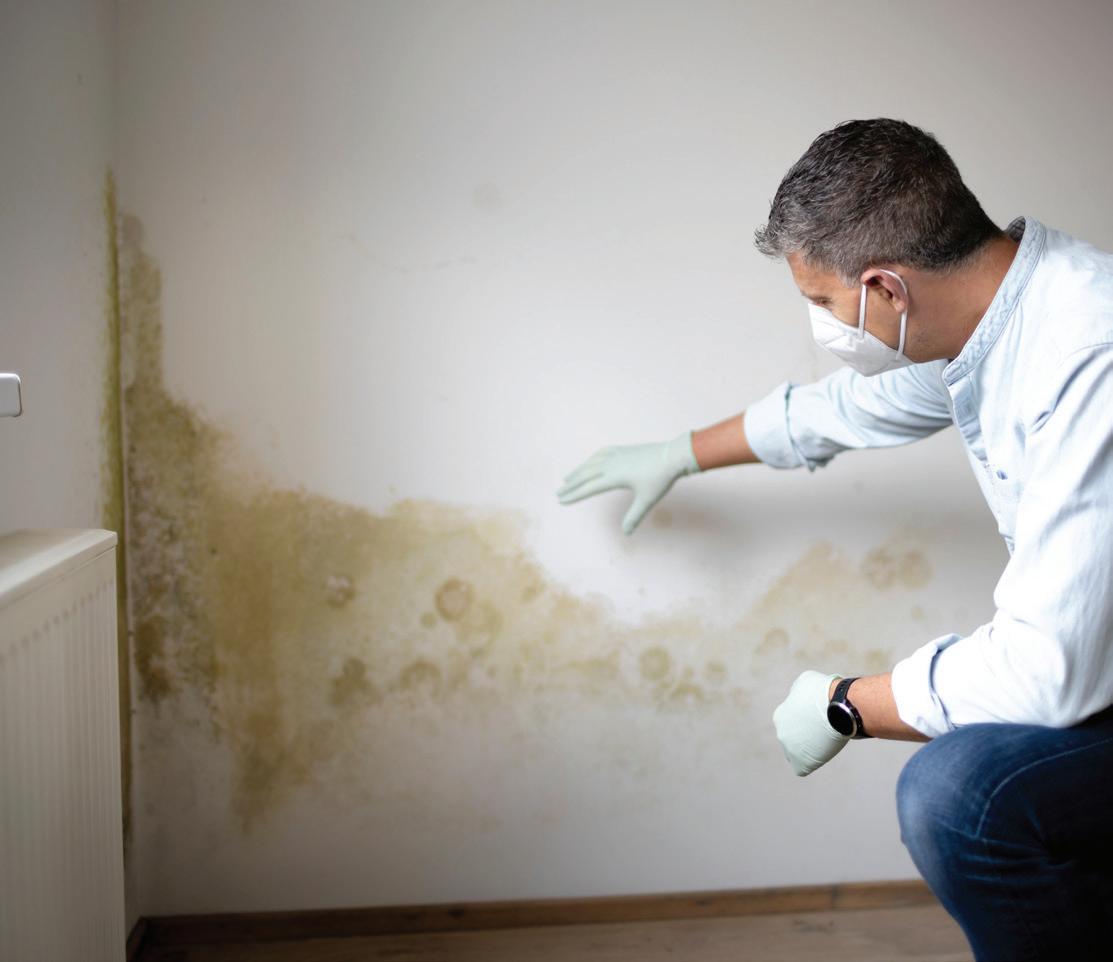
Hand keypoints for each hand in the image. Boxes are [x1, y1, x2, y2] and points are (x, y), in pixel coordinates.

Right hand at [555, 431, 700, 534]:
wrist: (672, 456)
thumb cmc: (660, 478)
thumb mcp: (647, 500)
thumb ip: (634, 516)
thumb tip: (626, 532)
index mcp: (614, 477)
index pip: (589, 488)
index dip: (574, 495)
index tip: (562, 501)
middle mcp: (611, 464)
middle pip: (585, 475)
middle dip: (571, 485)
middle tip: (558, 492)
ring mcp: (616, 455)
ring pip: (591, 463)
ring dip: (577, 471)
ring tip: (566, 478)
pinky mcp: (622, 450)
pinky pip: (601, 453)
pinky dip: (591, 459)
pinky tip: (589, 462)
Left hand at [772, 670, 847, 776]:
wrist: (838, 707)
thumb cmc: (824, 691)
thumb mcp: (804, 682)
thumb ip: (798, 693)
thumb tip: (802, 697)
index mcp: (780, 716)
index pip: (790, 723)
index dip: (805, 723)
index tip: (818, 721)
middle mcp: (781, 733)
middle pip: (792, 739)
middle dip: (805, 737)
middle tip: (823, 732)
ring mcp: (789, 749)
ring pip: (797, 753)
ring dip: (808, 750)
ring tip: (825, 742)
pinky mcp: (800, 763)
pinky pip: (803, 767)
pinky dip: (811, 763)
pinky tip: (821, 754)